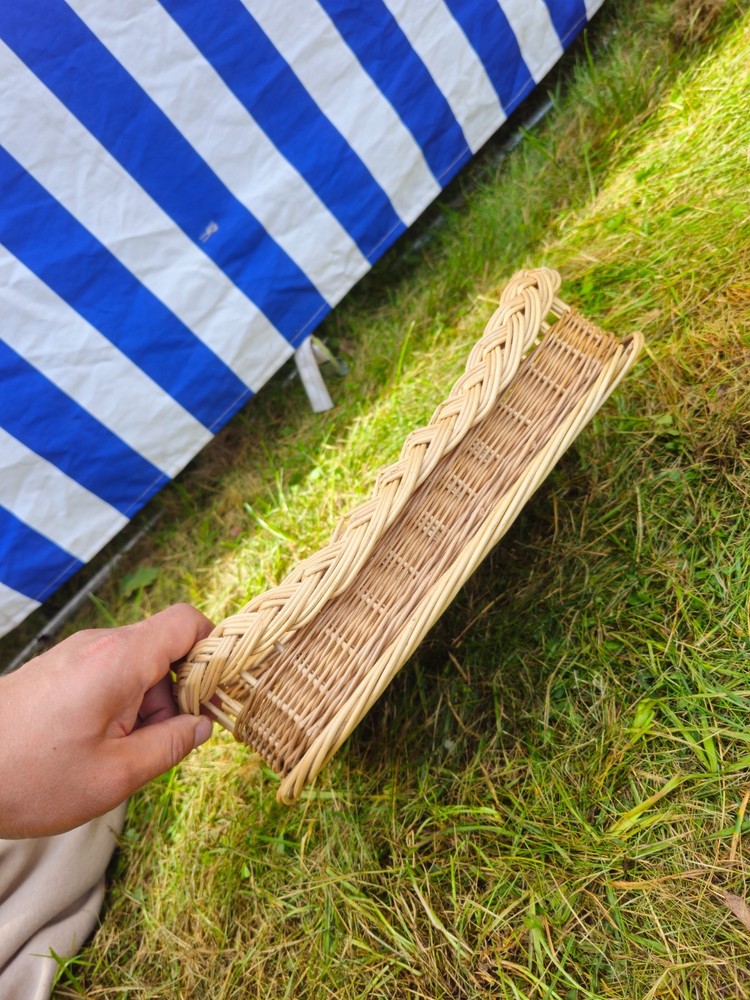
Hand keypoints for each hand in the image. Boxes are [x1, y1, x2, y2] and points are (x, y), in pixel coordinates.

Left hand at [0, 604, 213, 838]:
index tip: (218, 691)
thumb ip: (170, 745)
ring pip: (137, 664)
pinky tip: (99, 745)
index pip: (187, 622)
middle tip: (164, 741)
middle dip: (178, 692)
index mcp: (120, 659)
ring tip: (122, 752)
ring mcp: (76, 653)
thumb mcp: (115, 776)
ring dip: (147, 703)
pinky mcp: (59, 668)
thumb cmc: (32, 776)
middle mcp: (100, 644)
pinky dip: (120, 703)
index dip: (214, 648)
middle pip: (165, 647)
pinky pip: (109, 673)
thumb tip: (203, 725)